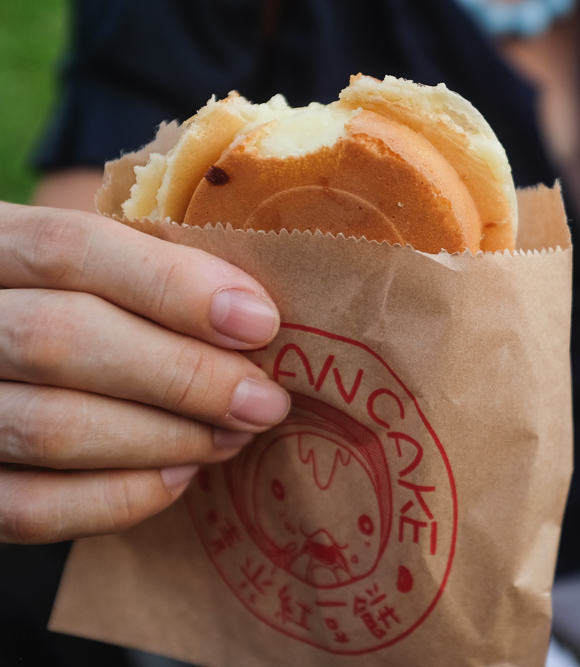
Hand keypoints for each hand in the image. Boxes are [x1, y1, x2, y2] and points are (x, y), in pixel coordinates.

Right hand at [0, 202, 288, 543]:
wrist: (9, 359)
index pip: (69, 250)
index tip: (260, 322)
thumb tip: (257, 315)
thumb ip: (155, 272)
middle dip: (185, 375)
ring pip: (51, 428)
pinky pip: (33, 507)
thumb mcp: (101, 266)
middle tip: (264, 400)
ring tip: (234, 436)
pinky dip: (121, 496)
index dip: (173, 286)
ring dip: (166, 437)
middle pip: (59, 340)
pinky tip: (180, 474)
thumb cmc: (81, 304)